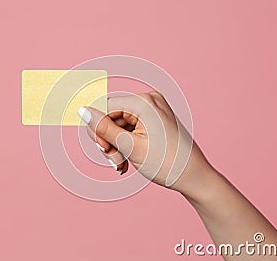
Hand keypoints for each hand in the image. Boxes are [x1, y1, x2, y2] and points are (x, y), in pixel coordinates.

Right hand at [78, 91, 211, 191]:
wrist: (194, 177)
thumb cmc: (167, 163)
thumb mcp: (129, 147)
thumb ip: (103, 129)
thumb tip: (82, 110)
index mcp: (144, 102)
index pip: (104, 106)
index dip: (97, 128)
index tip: (103, 149)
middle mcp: (149, 100)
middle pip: (111, 116)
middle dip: (108, 140)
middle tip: (115, 161)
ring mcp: (153, 109)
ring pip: (118, 125)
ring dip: (115, 146)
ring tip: (121, 164)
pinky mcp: (154, 119)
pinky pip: (130, 128)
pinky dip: (125, 144)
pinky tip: (126, 161)